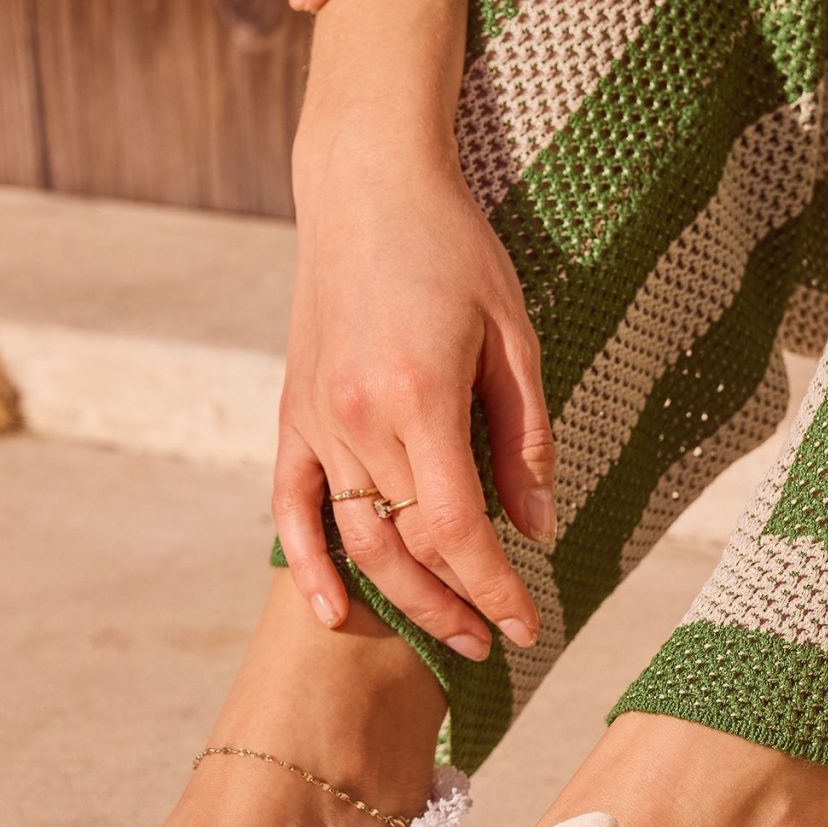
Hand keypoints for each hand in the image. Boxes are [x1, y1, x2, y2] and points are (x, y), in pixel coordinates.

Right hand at [275, 127, 556, 660]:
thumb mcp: (514, 335)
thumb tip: (536, 527)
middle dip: (457, 606)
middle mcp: (358, 418)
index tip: (529, 626)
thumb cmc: (454, 247)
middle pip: (407, 547)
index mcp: (420, 398)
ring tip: (449, 633)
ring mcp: (317, 418)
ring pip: (356, 538)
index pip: (457, 531)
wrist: (367, 184)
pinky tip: (333, 611)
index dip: (495, 589)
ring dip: (402, 598)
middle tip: (496, 642)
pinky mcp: (293, 412)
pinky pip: (291, 505)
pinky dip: (306, 564)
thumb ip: (524, 438)